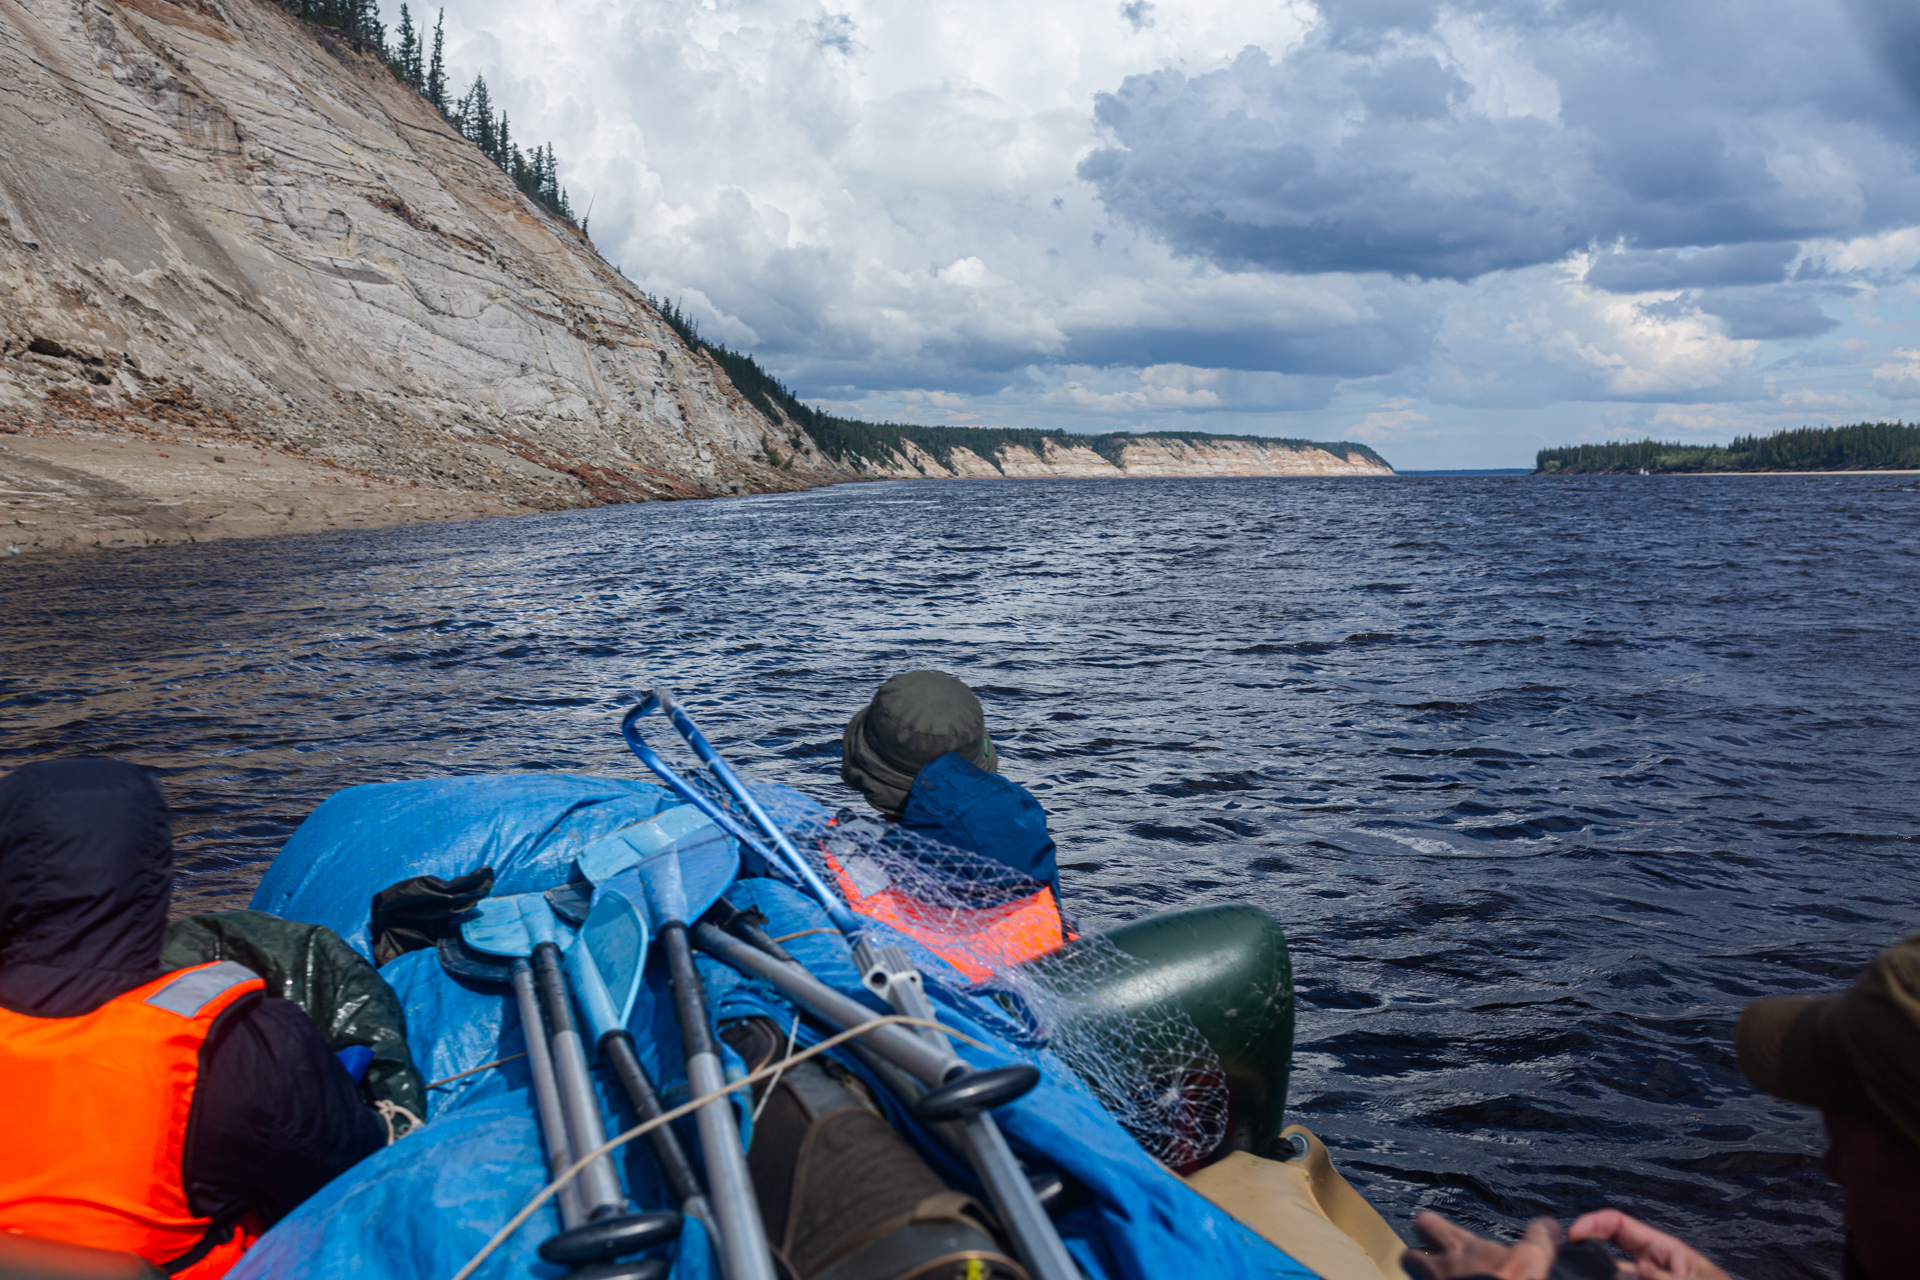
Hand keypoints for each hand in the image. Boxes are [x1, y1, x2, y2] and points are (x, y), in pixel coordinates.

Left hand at [1402, 1209, 1562, 1279]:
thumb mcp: (1530, 1260)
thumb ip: (1537, 1240)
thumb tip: (1549, 1224)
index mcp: (1459, 1246)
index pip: (1427, 1222)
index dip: (1428, 1225)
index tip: (1434, 1229)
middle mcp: (1438, 1267)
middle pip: (1409, 1255)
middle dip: (1416, 1256)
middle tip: (1430, 1259)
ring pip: (1415, 1276)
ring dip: (1422, 1276)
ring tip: (1438, 1278)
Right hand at [1567, 1209, 1731, 1279]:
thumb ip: (1671, 1277)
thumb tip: (1641, 1266)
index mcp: (1662, 1250)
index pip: (1618, 1225)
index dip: (1592, 1223)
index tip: (1573, 1234)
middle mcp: (1647, 1267)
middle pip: (1606, 1258)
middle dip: (1588, 1260)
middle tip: (1570, 1267)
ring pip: (1611, 1275)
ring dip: (1596, 1274)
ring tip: (1583, 1275)